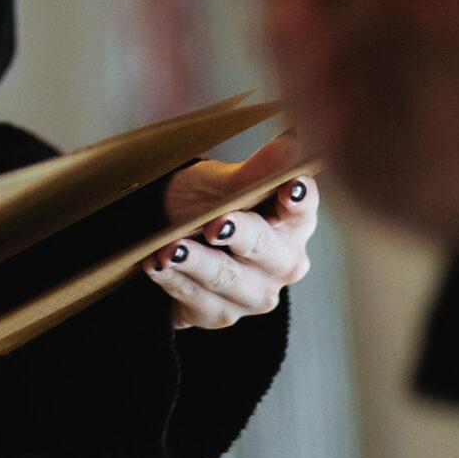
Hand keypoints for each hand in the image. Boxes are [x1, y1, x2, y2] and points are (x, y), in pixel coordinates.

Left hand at [146, 134, 318, 329]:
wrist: (169, 233)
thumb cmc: (209, 201)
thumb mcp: (225, 181)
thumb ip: (257, 170)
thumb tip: (291, 143)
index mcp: (293, 222)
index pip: (303, 208)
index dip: (298, 199)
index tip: (288, 188)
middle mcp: (282, 263)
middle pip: (267, 250)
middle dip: (239, 236)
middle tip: (214, 225)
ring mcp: (254, 294)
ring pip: (228, 280)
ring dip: (195, 263)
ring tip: (169, 249)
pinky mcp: (221, 314)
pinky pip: (198, 301)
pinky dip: (173, 281)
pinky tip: (155, 266)